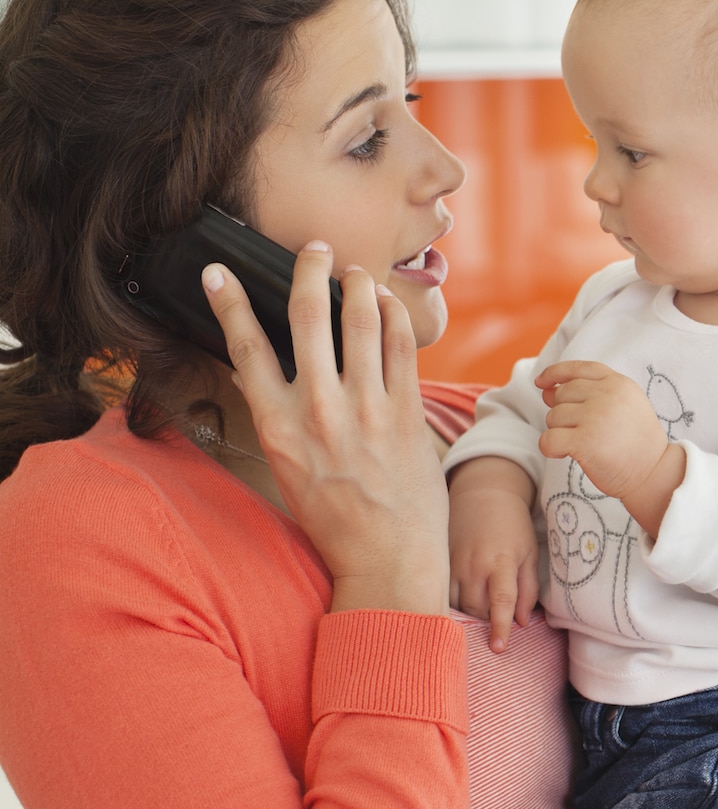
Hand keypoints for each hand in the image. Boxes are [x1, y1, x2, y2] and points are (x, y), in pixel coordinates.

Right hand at [203, 244, 448, 613]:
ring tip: (356, 273)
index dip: (228, 301)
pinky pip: (402, 346)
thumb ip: (280, 419)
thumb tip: (261, 376)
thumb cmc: (335, 519)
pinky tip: (388, 303)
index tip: (218, 272)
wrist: (387, 558)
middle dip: (308, 270)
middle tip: (314, 250)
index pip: (244, 347)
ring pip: (360, 320)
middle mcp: (319, 411)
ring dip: (357, 285)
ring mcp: (367, 408)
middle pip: (307, 316)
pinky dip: (394, 315)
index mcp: (278, 427)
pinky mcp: (407, 412)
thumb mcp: (289, 469)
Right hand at [448, 457, 539, 651]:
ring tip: (481, 607)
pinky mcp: (440, 560)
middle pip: (477, 609)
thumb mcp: (529, 554)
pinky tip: (463, 598)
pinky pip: (442, 593)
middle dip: (487, 621)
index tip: (499, 648)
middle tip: (496, 618)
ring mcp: (453, 563)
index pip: (501, 600)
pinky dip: (453, 603)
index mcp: (501, 561)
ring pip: (458, 604)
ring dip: (470, 614)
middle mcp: (474, 564)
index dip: (501, 626)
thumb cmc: (512, 526)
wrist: (483, 494)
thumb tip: (522, 623)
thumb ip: (528, 589)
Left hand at [535, 361, 684, 537]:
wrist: (653, 472)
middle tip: (581, 431)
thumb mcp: (624, 405)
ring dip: (560, 432)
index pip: (578, 368)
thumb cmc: (636, 443)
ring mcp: (595, 416)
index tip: (541, 382)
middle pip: (561, 394)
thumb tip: (546, 390)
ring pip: (553, 417)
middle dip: (563, 413)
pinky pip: (548, 439)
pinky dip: (550, 448)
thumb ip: (589, 394)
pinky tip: (564, 454)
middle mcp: (606, 395)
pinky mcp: (584, 441)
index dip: (555, 373)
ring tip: (582, 444)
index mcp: (618, 382)